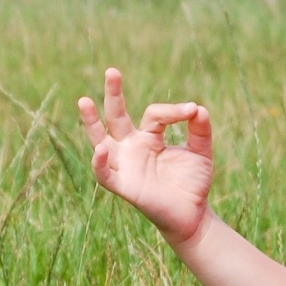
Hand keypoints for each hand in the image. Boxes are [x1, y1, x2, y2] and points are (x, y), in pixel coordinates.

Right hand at [78, 68, 213, 245]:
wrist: (193, 215)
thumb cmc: (193, 183)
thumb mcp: (201, 152)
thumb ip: (200, 130)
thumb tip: (198, 108)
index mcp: (149, 137)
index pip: (153, 114)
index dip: (172, 111)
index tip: (191, 111)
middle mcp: (132, 147)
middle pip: (116, 116)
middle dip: (113, 94)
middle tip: (112, 71)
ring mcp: (125, 165)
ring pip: (101, 140)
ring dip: (91, 122)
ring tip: (84, 101)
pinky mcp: (124, 185)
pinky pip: (105, 174)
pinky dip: (100, 163)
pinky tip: (100, 149)